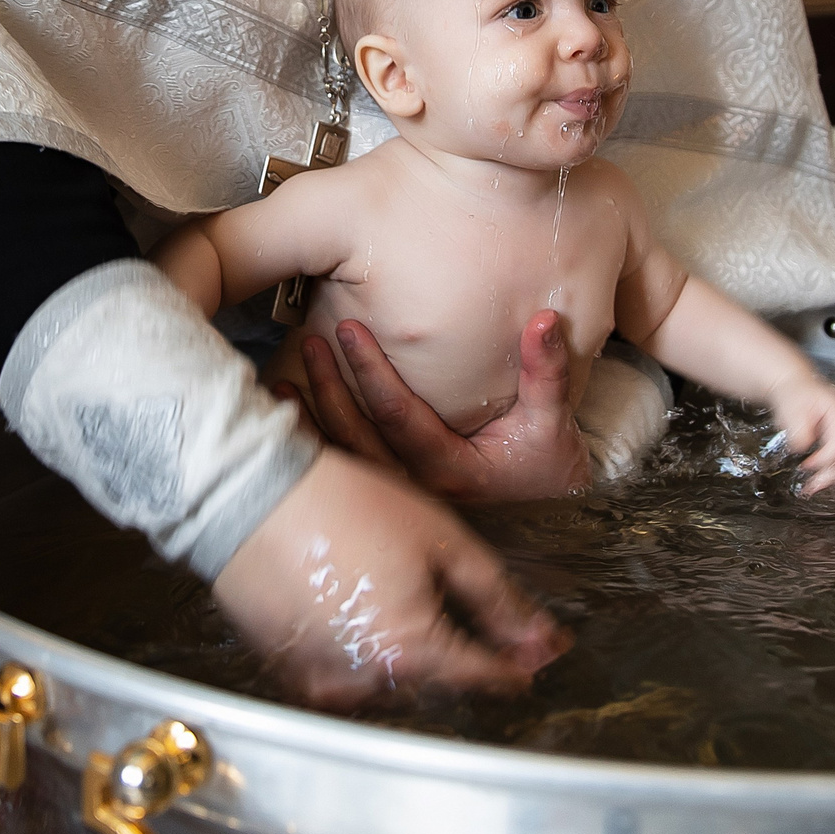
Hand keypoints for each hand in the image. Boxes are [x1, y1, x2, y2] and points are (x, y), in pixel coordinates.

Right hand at [212, 448, 567, 708]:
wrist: (248, 494)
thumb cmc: (345, 505)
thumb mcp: (441, 540)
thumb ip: (497, 597)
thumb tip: (541, 639)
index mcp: (410, 652)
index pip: (485, 675)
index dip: (519, 661)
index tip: (541, 649)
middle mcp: (364, 681)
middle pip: (437, 682)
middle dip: (465, 654)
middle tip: (481, 621)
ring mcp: (320, 680)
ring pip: (389, 681)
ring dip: (410, 655)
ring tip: (407, 602)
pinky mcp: (286, 669)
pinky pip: (342, 672)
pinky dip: (362, 649)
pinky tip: (360, 605)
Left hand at [282, 311, 591, 502]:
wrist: (549, 513)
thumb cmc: (547, 467)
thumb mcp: (553, 423)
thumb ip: (545, 373)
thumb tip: (546, 320)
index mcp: (451, 469)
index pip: (398, 416)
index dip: (371, 372)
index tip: (348, 330)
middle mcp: (417, 486)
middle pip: (358, 437)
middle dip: (329, 389)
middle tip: (310, 342)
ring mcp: (401, 494)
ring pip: (345, 458)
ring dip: (312, 419)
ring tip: (281, 383)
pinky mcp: (391, 495)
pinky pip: (346, 468)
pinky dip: (317, 441)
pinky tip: (292, 415)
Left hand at [769, 372, 834, 495]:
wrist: (796, 387)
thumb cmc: (794, 394)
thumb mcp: (791, 408)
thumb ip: (799, 428)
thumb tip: (804, 446)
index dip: (826, 458)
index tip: (807, 465)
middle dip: (833, 475)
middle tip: (812, 487)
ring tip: (821, 489)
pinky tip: (829, 484)